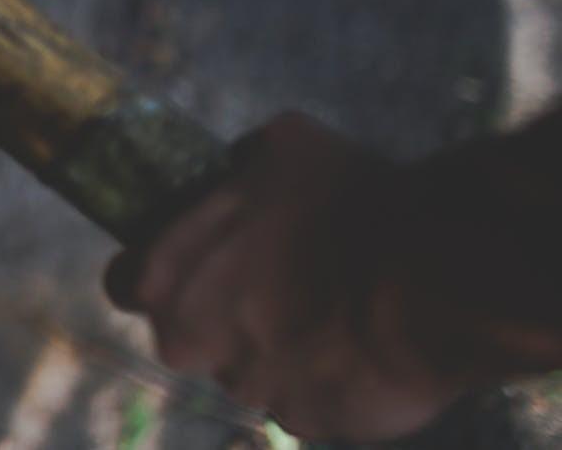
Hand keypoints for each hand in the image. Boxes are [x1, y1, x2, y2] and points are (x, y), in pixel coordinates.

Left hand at [105, 113, 468, 441]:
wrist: (435, 274)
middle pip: (186, 337)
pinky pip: (303, 400)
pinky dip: (322, 379)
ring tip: (328, 308)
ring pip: (248, 371)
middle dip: (216, 317)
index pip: (127, 285)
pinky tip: (355, 343)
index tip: (188, 266)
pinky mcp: (307, 420)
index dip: (155, 275)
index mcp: (167, 277)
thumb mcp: (282, 142)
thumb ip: (239, 162)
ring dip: (274, 347)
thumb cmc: (353, 199)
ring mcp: (250, 387)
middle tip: (269, 287)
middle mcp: (194, 342)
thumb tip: (238, 166)